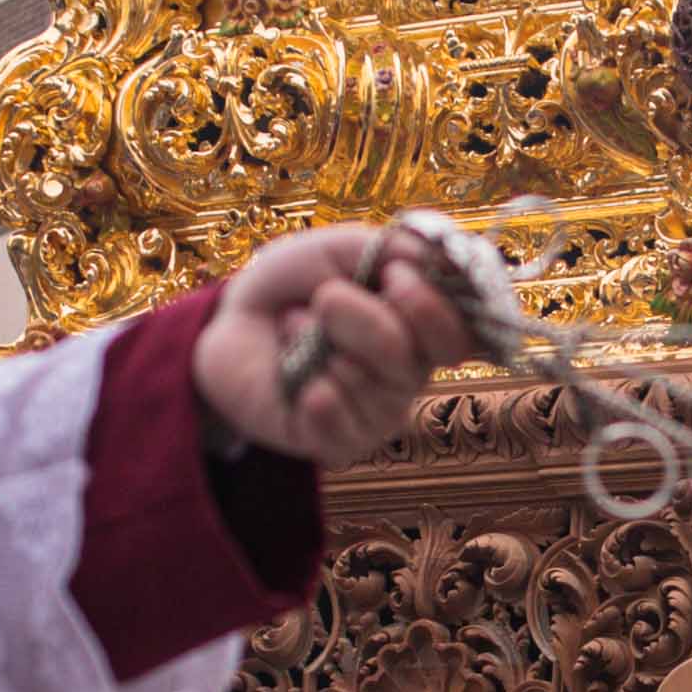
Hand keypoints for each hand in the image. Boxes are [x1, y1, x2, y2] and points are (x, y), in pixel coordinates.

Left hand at [199, 227, 474, 467]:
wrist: (234, 321)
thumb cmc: (295, 283)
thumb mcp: (343, 247)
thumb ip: (398, 249)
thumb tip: (445, 259)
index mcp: (422, 328)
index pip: (458, 336)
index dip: (427, 307)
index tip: (390, 275)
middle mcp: (409, 374)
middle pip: (406, 361)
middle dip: (360, 321)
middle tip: (323, 299)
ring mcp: (377, 413)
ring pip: (366, 387)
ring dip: (316, 346)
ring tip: (296, 333)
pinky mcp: (341, 443)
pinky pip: (336, 422)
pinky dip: (307, 389)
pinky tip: (293, 376)